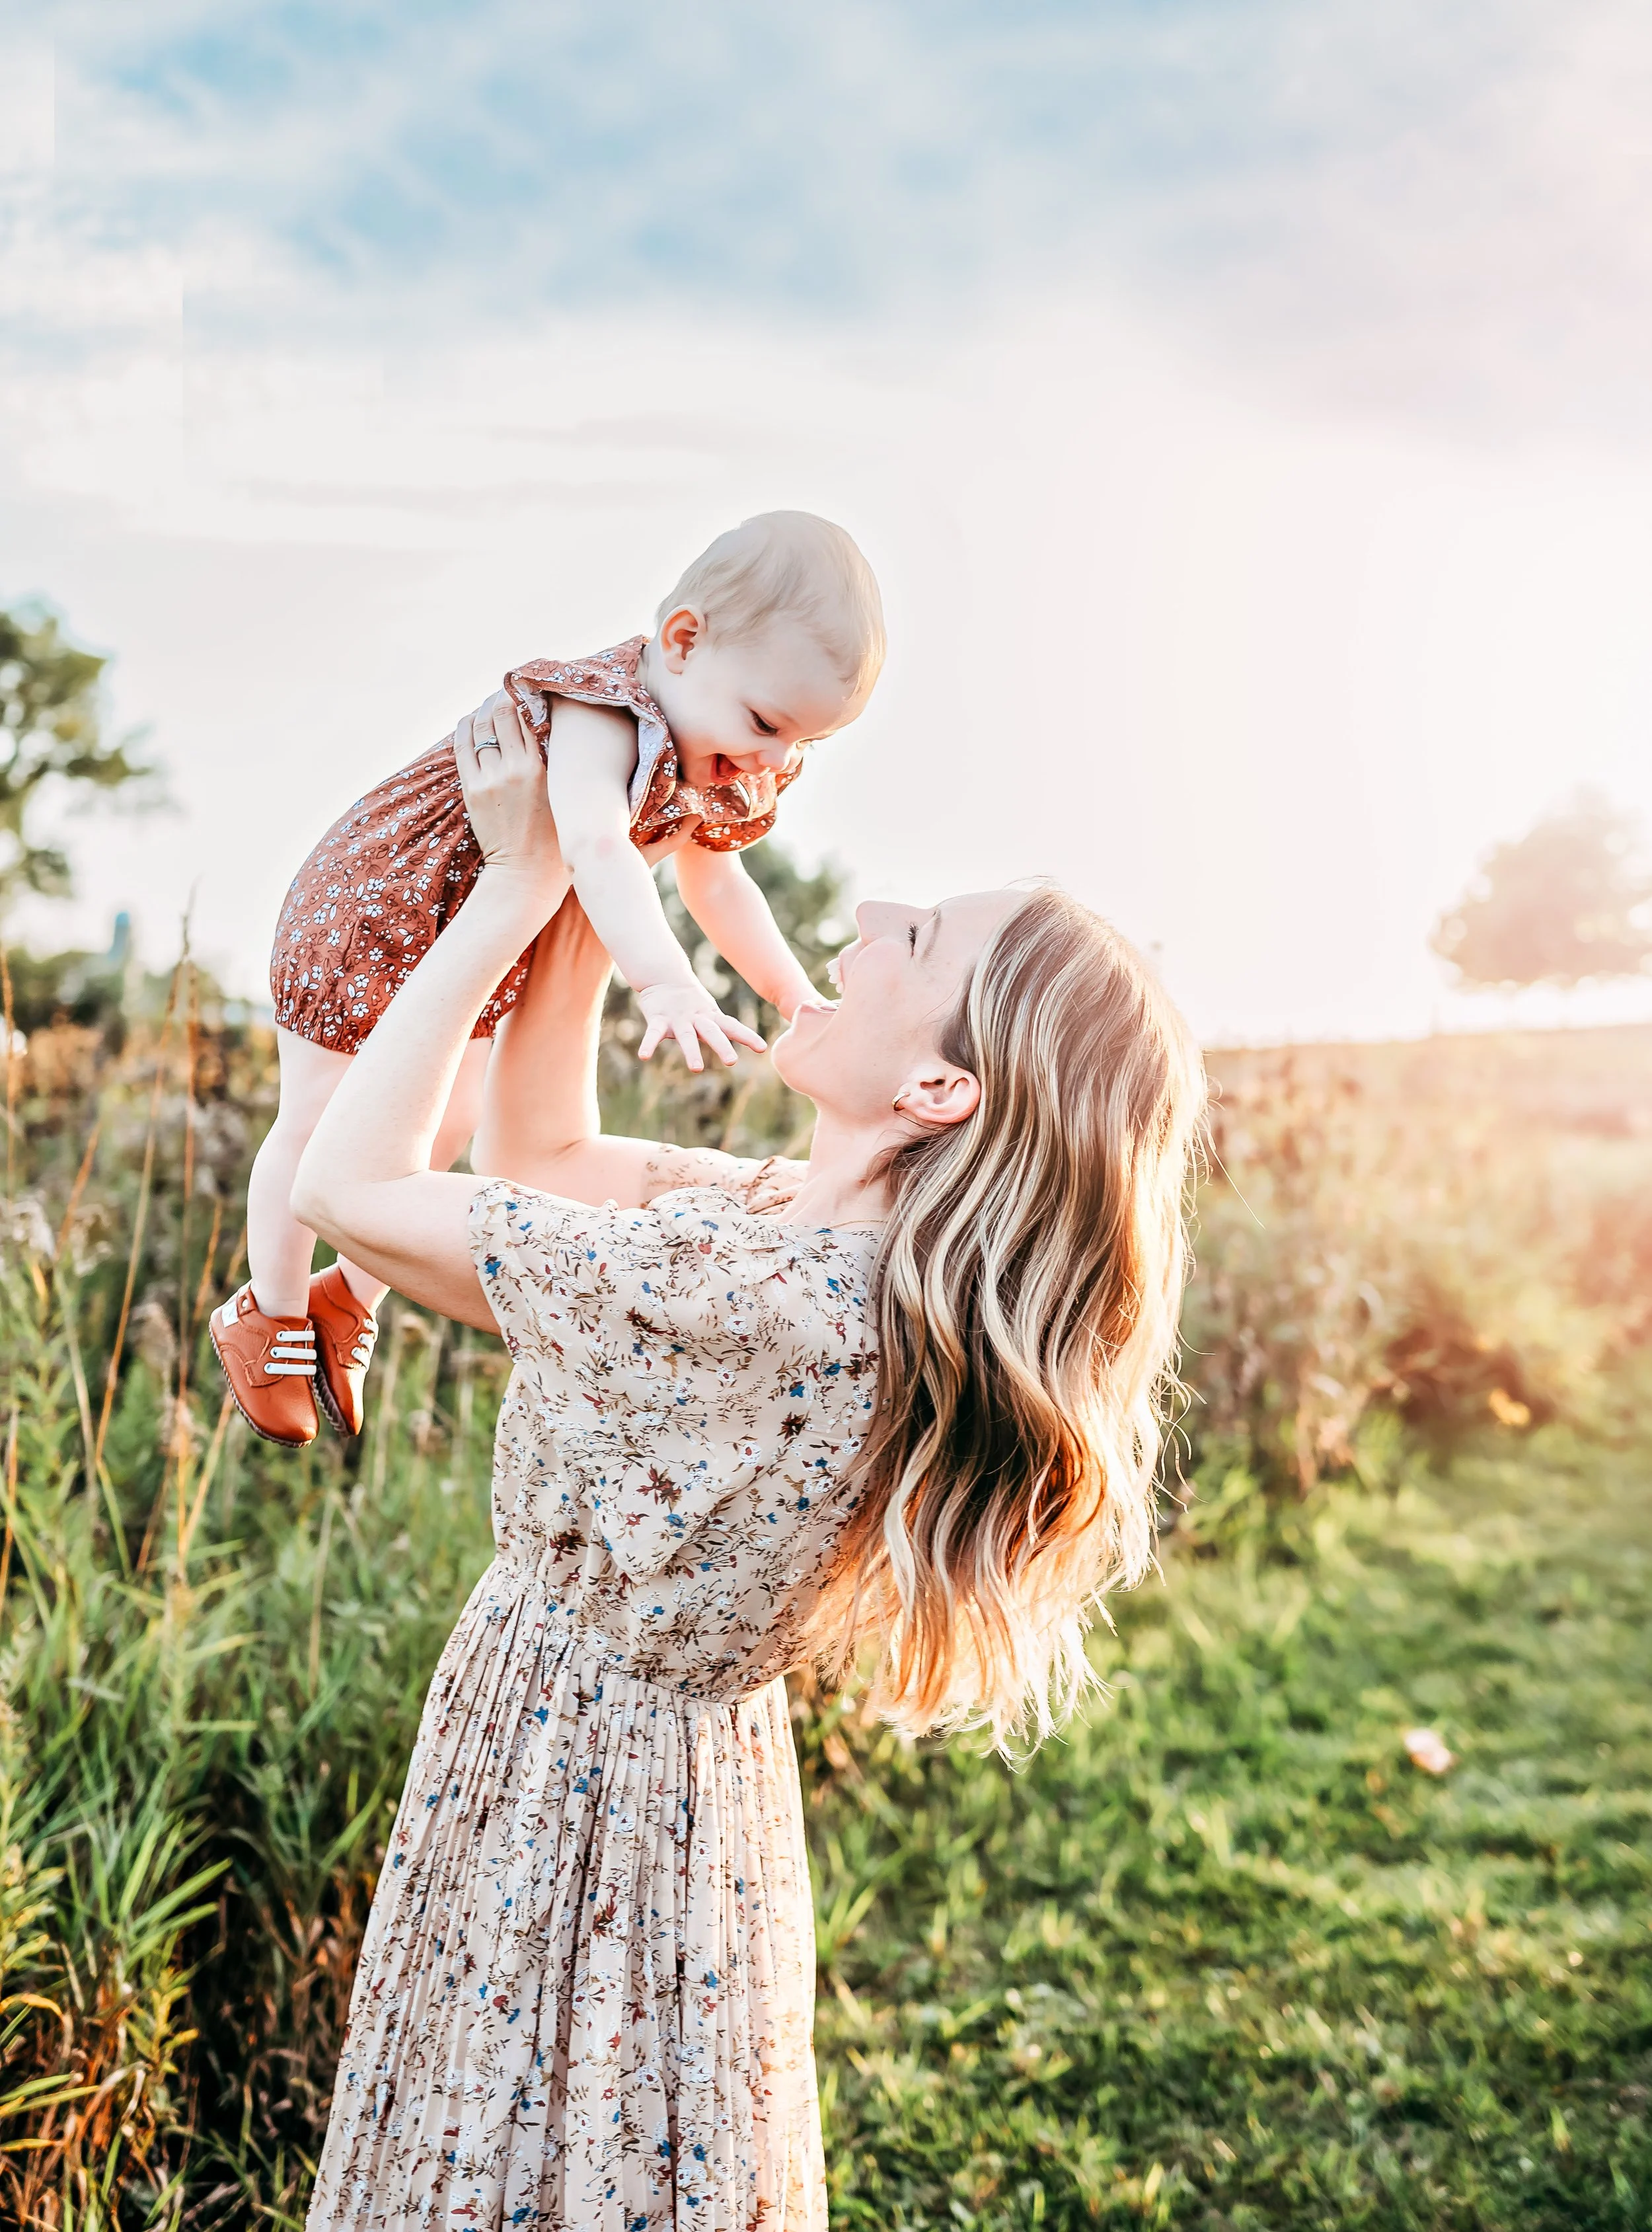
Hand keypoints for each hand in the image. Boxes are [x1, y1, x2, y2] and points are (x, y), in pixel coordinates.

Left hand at [454, 698, 561, 882]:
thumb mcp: (564, 797)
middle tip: (504, 695)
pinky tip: (470, 721)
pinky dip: (465, 729)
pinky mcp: (472, 790)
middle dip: (500, 700)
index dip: (523, 699)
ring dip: (482, 712)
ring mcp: (488, 779)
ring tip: (488, 706)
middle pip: (500, 716)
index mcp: (541, 769)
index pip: (526, 717)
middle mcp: (512, 769)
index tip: (525, 691)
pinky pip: (462, 747)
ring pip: (479, 728)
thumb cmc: (555, 839)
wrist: (526, 873)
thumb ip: (558, 765)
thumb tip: (554, 733)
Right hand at [636, 982, 765, 1070]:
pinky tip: (644, 1057)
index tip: (762, 1048)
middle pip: (711, 1032)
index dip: (747, 1036)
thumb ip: (723, 1029)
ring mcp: (677, 1018)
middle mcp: (697, 1018)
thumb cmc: (692, 1002)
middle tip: (731, 1061)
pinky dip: (648, 1044)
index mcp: (710, 1017)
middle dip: (721, 1046)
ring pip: (685, 1036)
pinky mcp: (658, 1018)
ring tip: (696, 1069)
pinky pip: (652, 1033)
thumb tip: (749, 1041)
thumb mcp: (709, 1014)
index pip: (731, 1026)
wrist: (664, 977)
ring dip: (691, 1052)